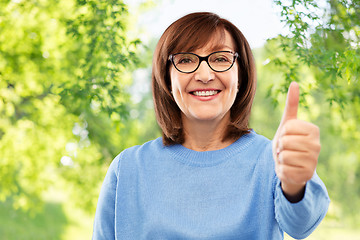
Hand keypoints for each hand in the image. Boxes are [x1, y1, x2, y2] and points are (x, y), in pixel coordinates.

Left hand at [272, 82, 320, 201]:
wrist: (288, 164)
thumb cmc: (287, 141)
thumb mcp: (287, 123)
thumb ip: (291, 105)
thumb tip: (294, 83)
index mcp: (314, 130)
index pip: (287, 127)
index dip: (282, 132)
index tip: (287, 136)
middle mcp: (317, 146)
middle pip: (285, 141)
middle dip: (280, 145)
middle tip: (286, 148)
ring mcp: (314, 161)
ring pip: (284, 156)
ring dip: (280, 157)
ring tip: (287, 158)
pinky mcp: (307, 175)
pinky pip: (284, 169)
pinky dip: (281, 169)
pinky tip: (288, 168)